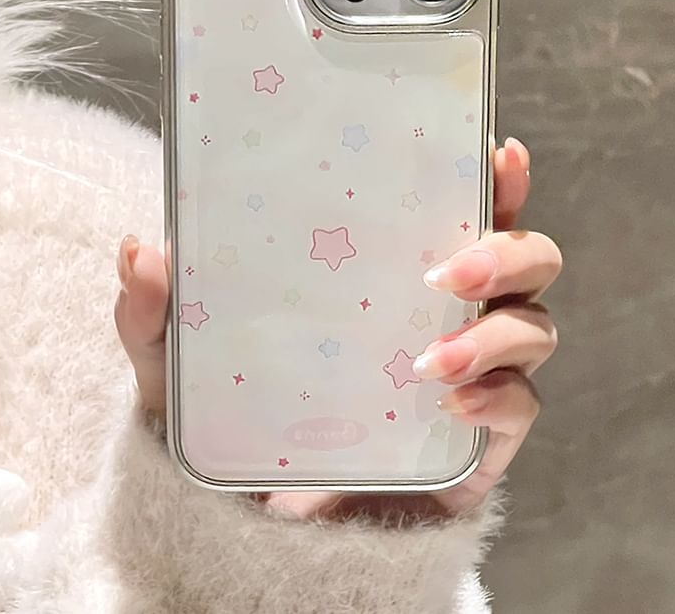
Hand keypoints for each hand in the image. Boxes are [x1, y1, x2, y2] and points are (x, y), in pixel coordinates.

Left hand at [114, 137, 560, 518]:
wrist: (259, 523)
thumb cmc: (237, 419)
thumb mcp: (185, 364)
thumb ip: (158, 313)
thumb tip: (140, 251)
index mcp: (396, 272)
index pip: (464, 208)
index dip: (496, 180)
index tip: (500, 151)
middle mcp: (449, 312)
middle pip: (529, 257)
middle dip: (506, 249)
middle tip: (446, 269)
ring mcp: (473, 372)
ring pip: (535, 328)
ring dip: (494, 334)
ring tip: (428, 362)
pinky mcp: (480, 438)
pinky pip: (522, 407)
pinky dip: (498, 399)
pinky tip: (450, 404)